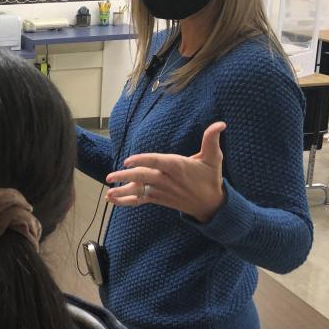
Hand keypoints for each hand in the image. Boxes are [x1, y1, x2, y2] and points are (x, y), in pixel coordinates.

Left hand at [105, 122, 226, 223]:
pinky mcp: (158, 199)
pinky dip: (125, 201)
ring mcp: (161, 191)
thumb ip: (211, 140)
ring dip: (122, 192)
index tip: (128, 160)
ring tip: (108, 193)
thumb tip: (220, 124)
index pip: (156, 162)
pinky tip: (111, 199)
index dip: (142, 161)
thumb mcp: (214, 158)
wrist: (210, 204)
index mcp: (177, 167)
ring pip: (139, 191)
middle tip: (110, 176)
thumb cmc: (210, 177)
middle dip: (125, 177)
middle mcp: (166, 180)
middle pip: (143, 177)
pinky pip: (139, 200)